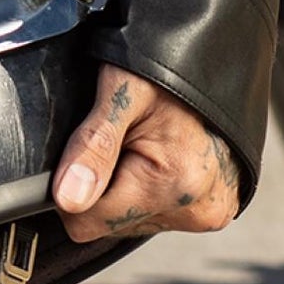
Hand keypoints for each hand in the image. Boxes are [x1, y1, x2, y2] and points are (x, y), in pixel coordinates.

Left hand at [52, 63, 240, 242]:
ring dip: (126, 189)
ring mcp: (208, 214)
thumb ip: (92, 147)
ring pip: (132, 223)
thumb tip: (68, 200)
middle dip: (104, 186)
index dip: (73, 187)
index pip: (87, 223)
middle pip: (110, 225)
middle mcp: (197, 209)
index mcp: (175, 184)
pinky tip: (158, 158)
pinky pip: (156, 216)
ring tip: (143, 144)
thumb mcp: (120, 92)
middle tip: (122, 140)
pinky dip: (147, 191)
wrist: (215, 59)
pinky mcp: (213, 213)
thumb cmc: (166, 69)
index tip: (87, 151)